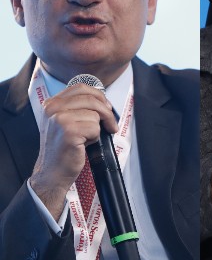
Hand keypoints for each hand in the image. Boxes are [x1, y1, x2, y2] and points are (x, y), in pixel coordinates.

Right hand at [30, 84, 118, 217]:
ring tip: (87, 138)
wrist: (52, 171)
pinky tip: (84, 144)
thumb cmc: (63, 148)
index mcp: (51, 103)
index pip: (81, 88)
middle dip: (107, 112)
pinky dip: (95, 138)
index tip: (107, 106)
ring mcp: (59, 119)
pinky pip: (95, 128)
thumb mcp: (65, 122)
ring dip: (97, 128)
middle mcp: (52, 109)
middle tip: (111, 125)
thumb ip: (78, 108)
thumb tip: (103, 101)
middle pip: (91, 99)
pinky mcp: (69, 131)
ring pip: (95, 114)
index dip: (99, 96)